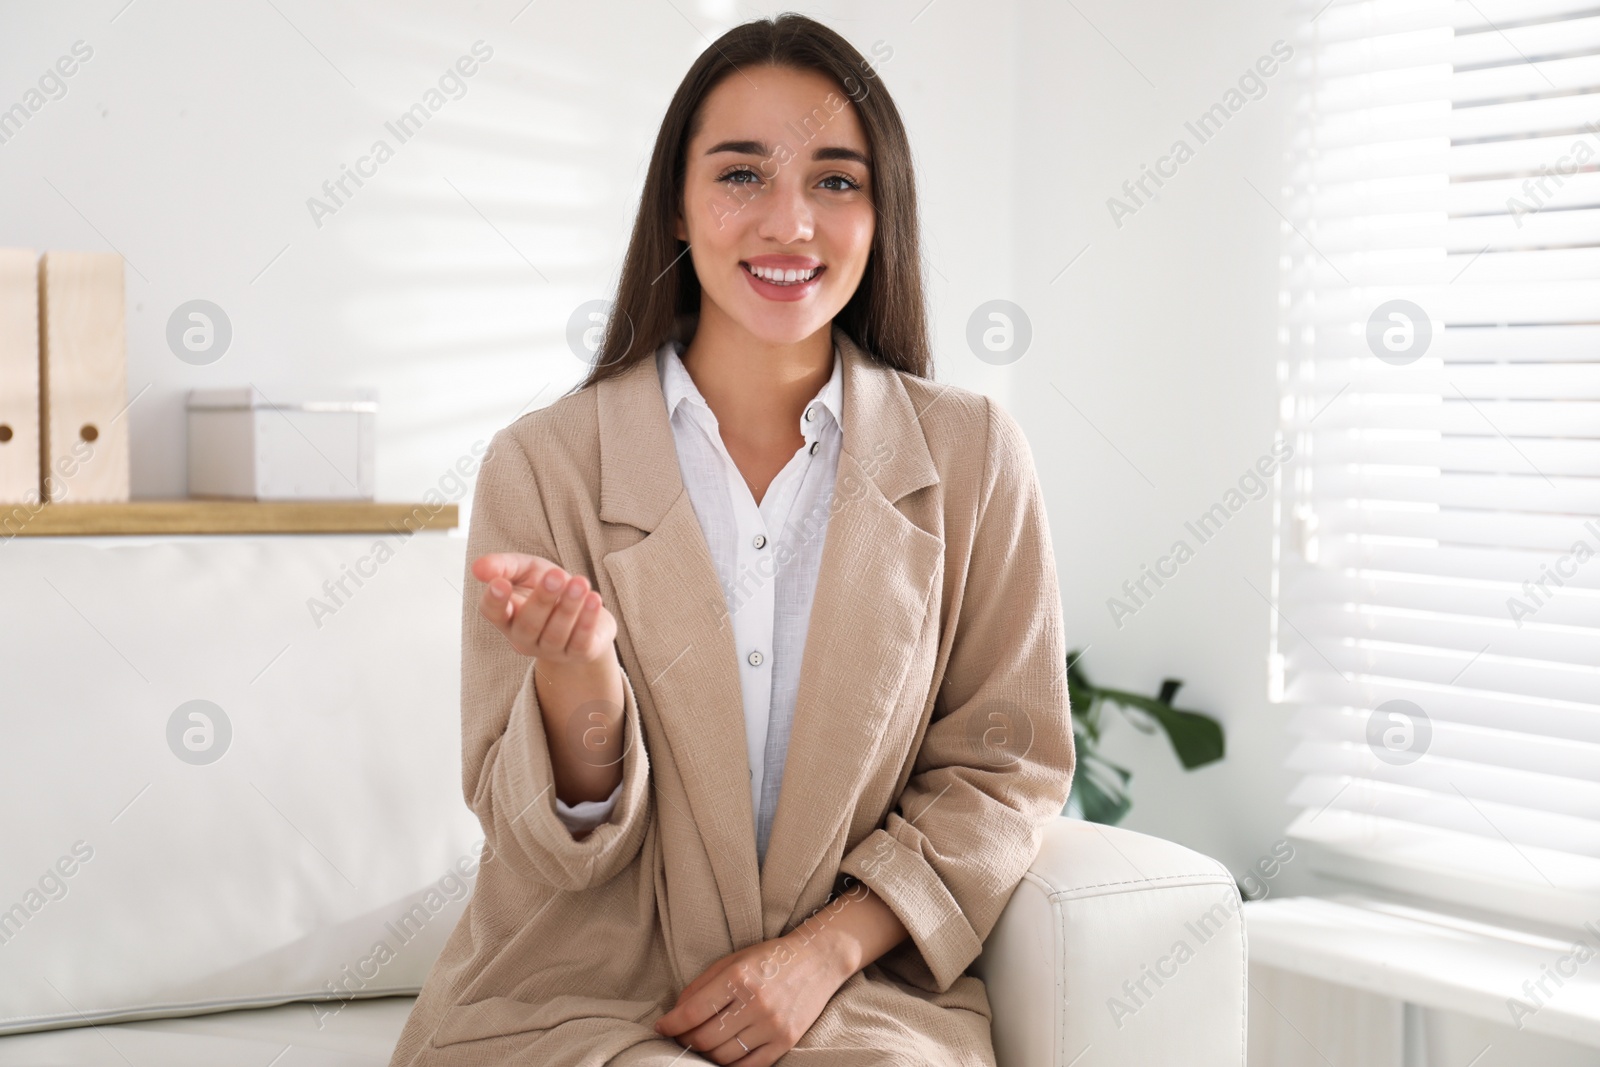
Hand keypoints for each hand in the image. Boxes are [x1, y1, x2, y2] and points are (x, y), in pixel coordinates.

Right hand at [472, 552, 615, 666]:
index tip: (501, 583)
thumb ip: (504, 565)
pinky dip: (587, 621)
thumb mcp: (527, 570)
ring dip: (568, 607)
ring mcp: (550, 650)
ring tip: (580, 582)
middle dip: (542, 598)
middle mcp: (524, 638)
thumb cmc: (550, 589)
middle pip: (528, 623)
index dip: (495, 600)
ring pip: (556, 632)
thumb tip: (477, 567)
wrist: (586, 613)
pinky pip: (580, 642)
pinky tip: (594, 599)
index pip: (493, 613)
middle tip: (556, 575)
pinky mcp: (578, 653)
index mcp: (507, 616)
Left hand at [654, 927, 849, 1064]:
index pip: (693, 1012)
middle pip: (705, 1038)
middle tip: (681, 1037)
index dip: (671, 1024)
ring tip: (701, 1045)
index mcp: (738, 977)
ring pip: (724, 1056)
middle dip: (685, 1041)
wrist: (817, 959)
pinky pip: (750, 1066)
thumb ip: (702, 985)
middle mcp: (755, 1003)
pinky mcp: (786, 1041)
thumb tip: (676, 1013)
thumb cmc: (770, 958)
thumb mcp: (733, 960)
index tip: (661, 1027)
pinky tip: (722, 1056)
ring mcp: (772, 1025)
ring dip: (706, 1054)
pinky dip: (730, 1065)